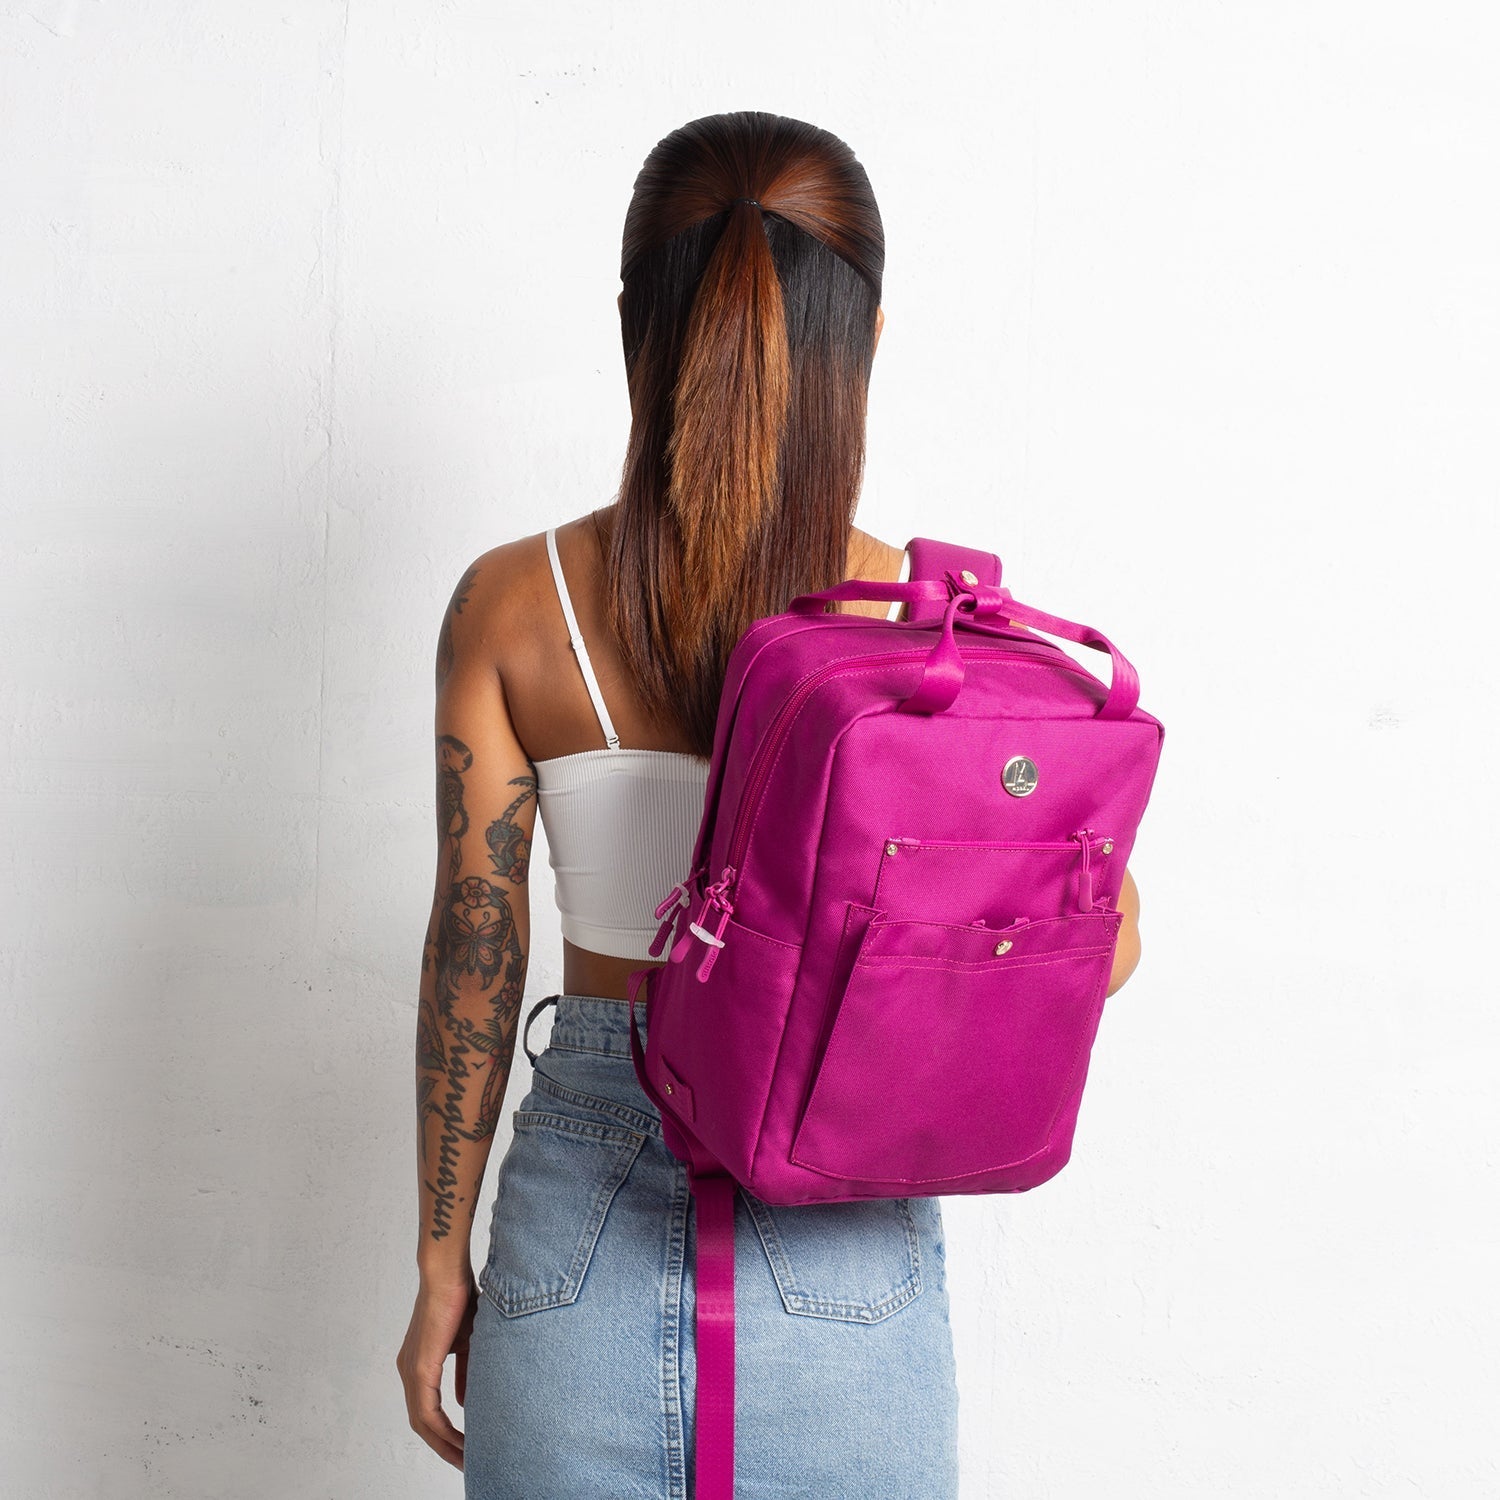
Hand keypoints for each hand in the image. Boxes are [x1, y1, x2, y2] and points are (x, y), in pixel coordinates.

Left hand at [397, 1268, 477, 1468]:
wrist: (449, 1274)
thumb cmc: (459, 1300)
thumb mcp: (467, 1343)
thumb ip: (464, 1374)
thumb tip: (464, 1402)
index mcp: (418, 1365)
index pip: (428, 1411)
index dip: (445, 1433)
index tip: (466, 1447)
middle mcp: (408, 1372)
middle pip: (422, 1425)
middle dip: (444, 1447)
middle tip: (468, 1463)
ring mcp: (411, 1372)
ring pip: (423, 1424)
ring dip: (445, 1445)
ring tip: (467, 1459)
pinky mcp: (419, 1369)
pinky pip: (428, 1412)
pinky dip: (444, 1430)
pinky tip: (461, 1440)